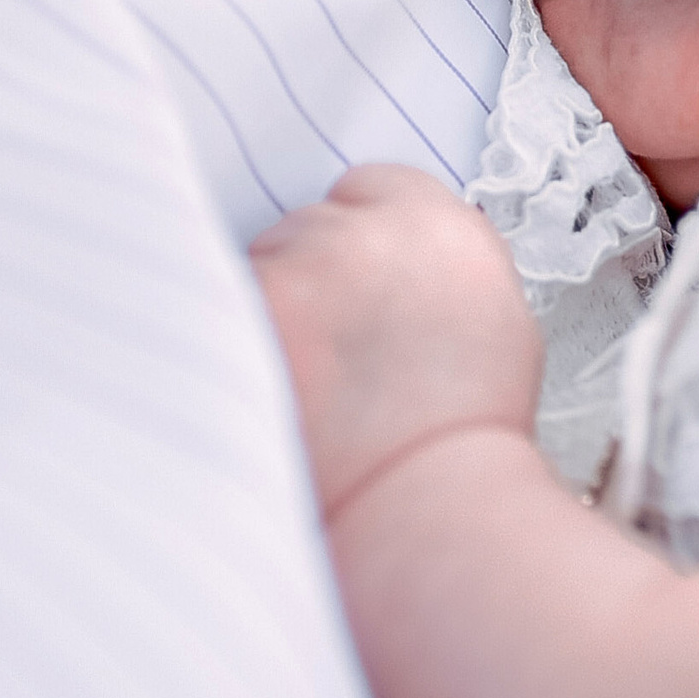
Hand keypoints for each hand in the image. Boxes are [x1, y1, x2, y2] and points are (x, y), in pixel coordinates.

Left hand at [251, 163, 541, 518]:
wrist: (428, 508)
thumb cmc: (462, 437)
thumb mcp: (488, 320)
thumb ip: (433, 265)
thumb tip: (382, 261)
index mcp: (442, 227)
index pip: (366, 189)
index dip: (356, 243)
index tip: (350, 287)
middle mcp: (370, 233)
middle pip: (301, 227)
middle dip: (303, 280)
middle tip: (323, 352)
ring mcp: (300, 267)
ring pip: (252, 268)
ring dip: (261, 313)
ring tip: (294, 385)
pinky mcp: (246, 309)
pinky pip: (210, 303)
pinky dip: (222, 343)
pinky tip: (257, 392)